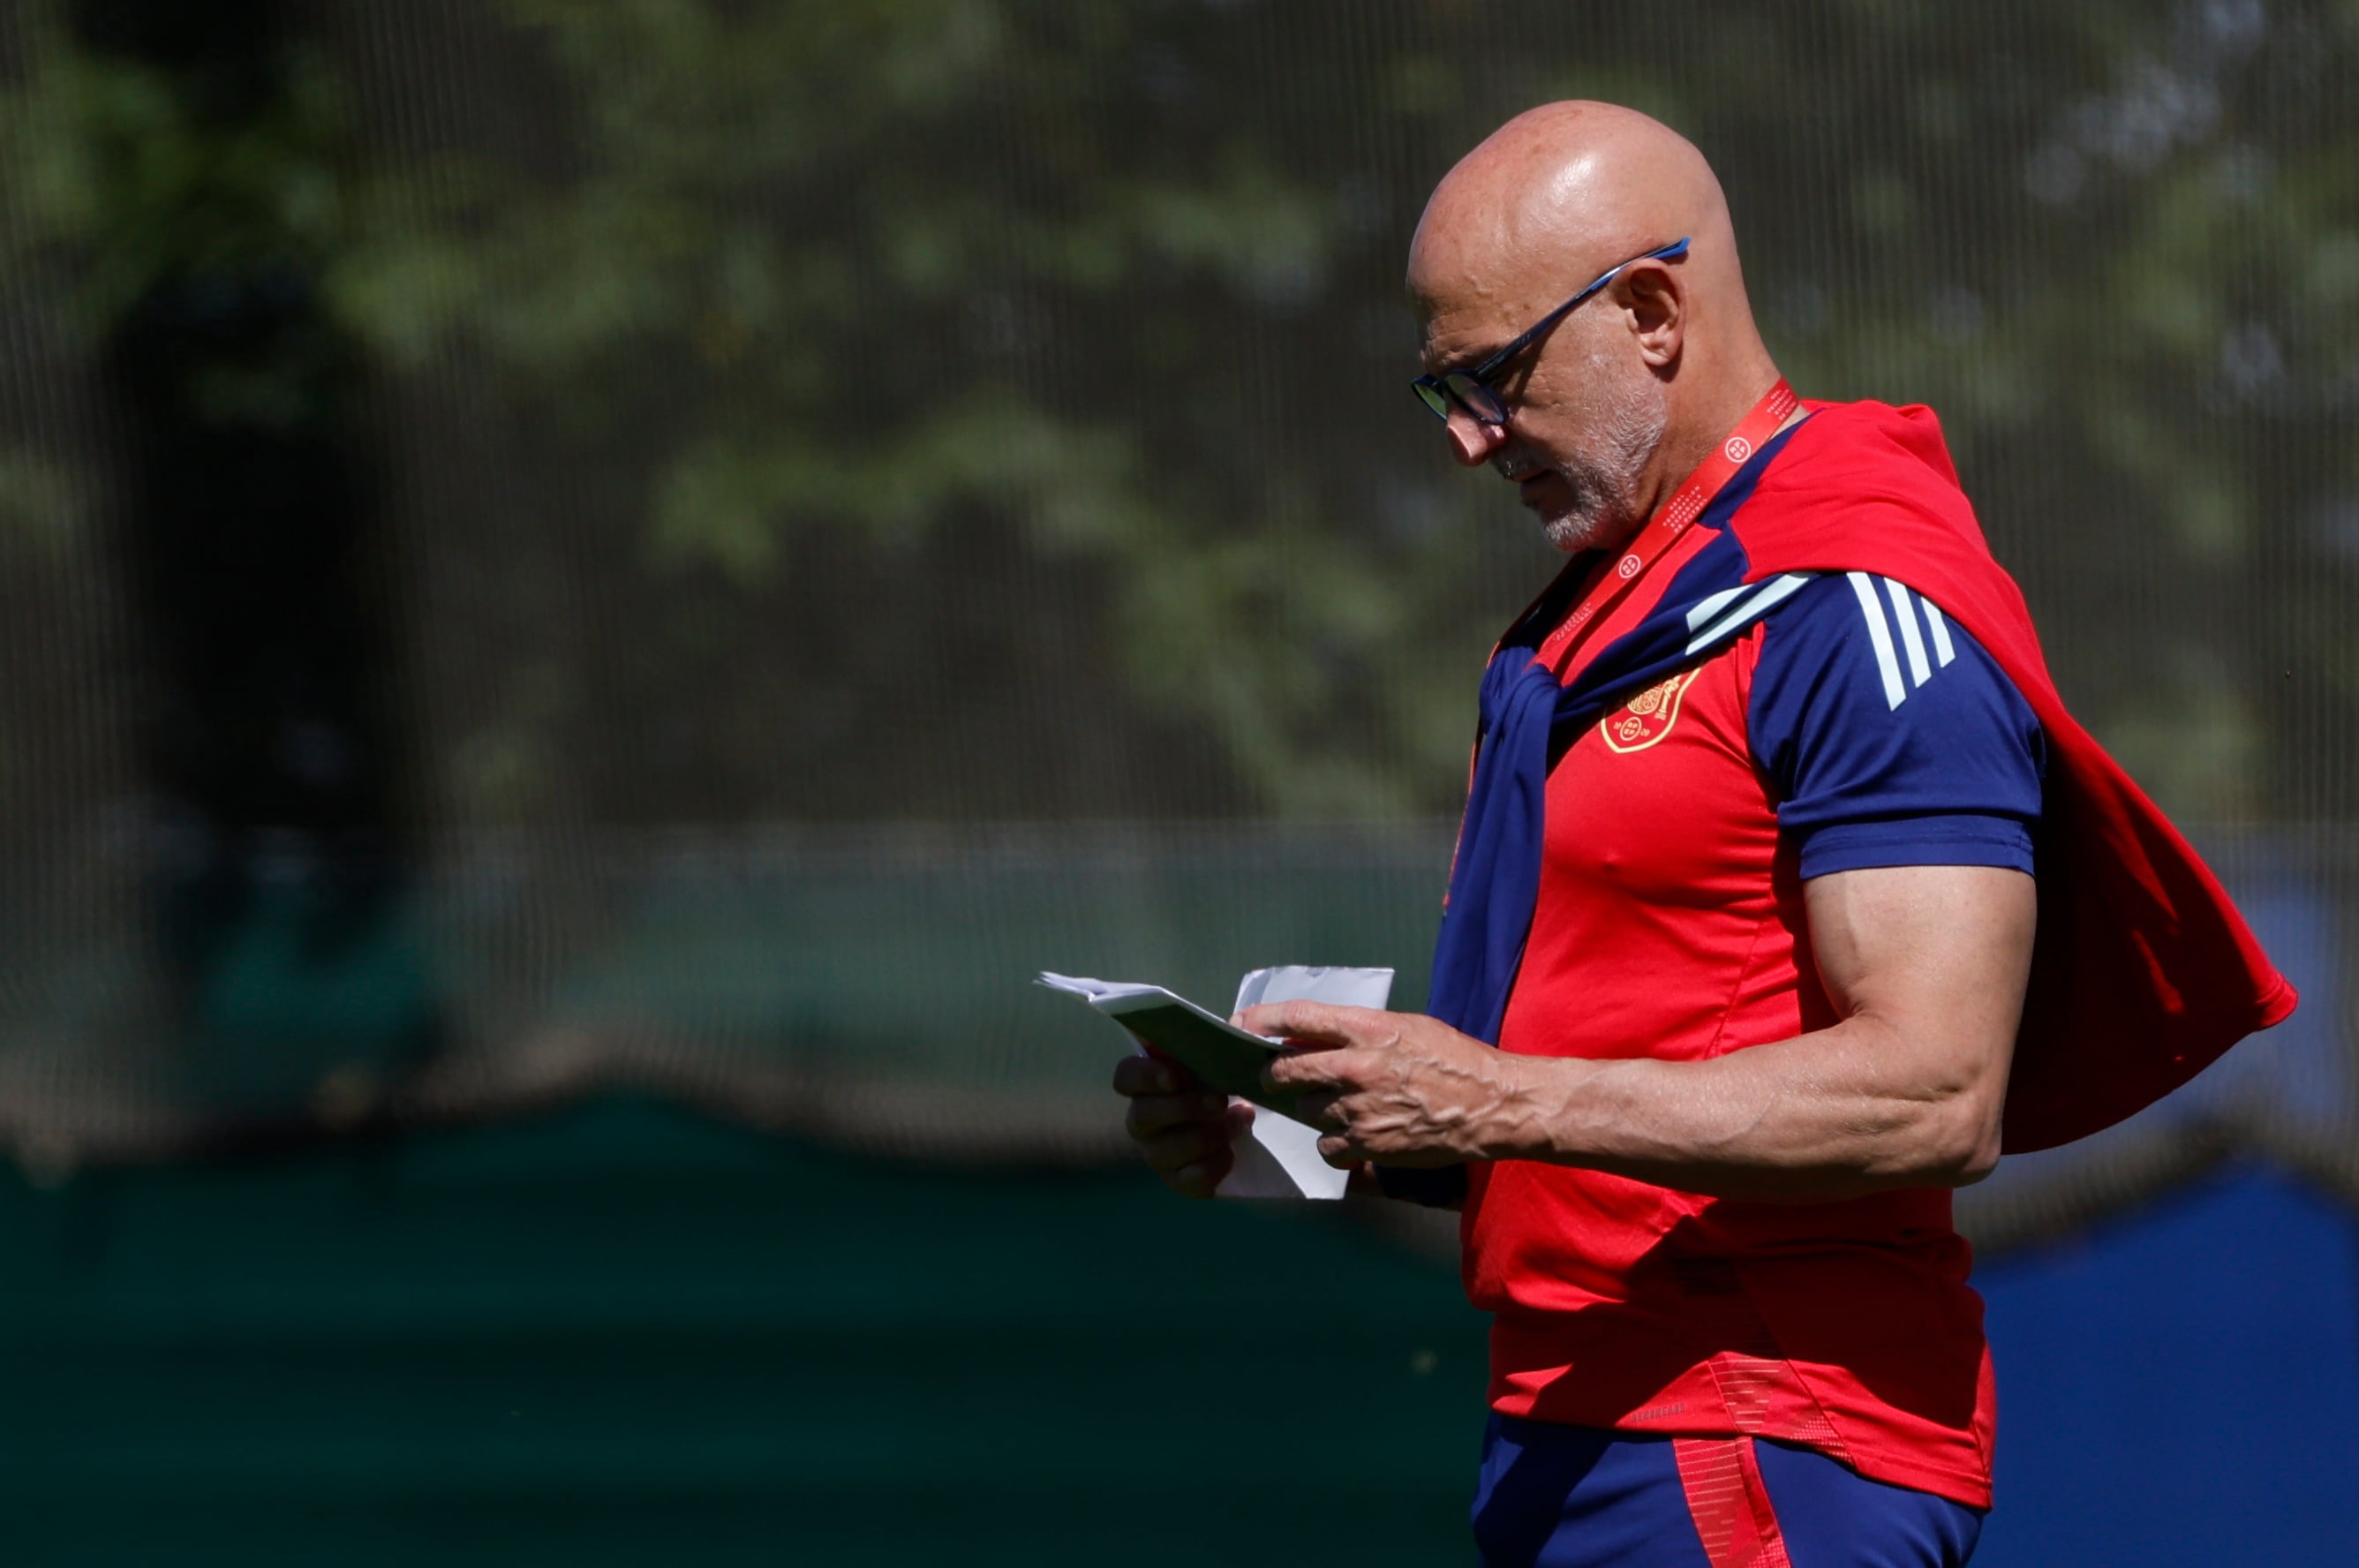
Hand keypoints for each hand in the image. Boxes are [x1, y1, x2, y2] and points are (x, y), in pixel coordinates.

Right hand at [1111, 1052, 1255, 1198]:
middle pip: (1143, 1116)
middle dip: (1184, 1108)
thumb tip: (1225, 1031)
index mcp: (1146, 1085)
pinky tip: (1232, 1151)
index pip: (1125, 1077)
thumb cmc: (1220, 1084)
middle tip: (1219, 1100)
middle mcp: (1143, 1121)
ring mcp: (1158, 1154)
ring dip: (1209, 1136)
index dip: (1145, 1077)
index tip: (1175, 1076)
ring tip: (1239, 1121)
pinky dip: (1217, 1164)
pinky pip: (1192, 1179)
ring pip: (1169, 1150)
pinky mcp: (1179, 1181)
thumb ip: (1207, 1047)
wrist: (1241, 1124)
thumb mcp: (1214, 1060)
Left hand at [1240, 1001, 1542, 1167]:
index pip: (1298, 1017)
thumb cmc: (1454, 1060)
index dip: (1261, 1019)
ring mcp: (1360, 1109)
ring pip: (1306, 1110)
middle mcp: (1357, 1067)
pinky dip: (1333, 1142)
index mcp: (1368, 1029)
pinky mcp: (1369, 1145)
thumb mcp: (1407, 1028)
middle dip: (1272, 1075)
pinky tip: (1354, 1135)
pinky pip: (1327, 1145)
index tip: (1240, 1024)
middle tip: (1272, 1078)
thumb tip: (1308, 1037)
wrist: (1493, 1105)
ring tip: (1343, 1106)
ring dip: (1314, 1109)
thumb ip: (1357, 1032)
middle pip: (1285, 1070)